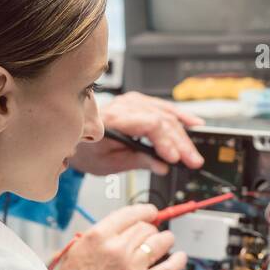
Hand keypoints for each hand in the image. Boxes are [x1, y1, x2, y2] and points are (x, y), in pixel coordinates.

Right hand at [53, 204, 188, 269]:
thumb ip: (96, 238)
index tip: (149, 212)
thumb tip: (114, 231)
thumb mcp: (74, 252)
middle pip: (145, 228)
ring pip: (159, 242)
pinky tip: (180, 257)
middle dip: (151, 228)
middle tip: (152, 232)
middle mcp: (118, 248)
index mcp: (98, 236)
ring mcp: (133, 266)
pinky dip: (177, 261)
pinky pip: (168, 268)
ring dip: (165, 239)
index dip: (144, 211)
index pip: (129, 214)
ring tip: (167, 241)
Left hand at [69, 92, 206, 175]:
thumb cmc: (87, 150)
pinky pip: (162, 107)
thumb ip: (137, 162)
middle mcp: (122, 106)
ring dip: (183, 133)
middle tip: (192, 161)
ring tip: (194, 150)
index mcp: (112, 120)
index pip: (149, 124)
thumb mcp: (109, 164)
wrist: (75, 139)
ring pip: (164, 113)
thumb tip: (162, 166)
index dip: (165, 141)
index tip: (175, 159)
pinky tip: (192, 123)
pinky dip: (179, 116)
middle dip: (180, 143)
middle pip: (160, 119)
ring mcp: (131, 102)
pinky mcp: (137, 103)